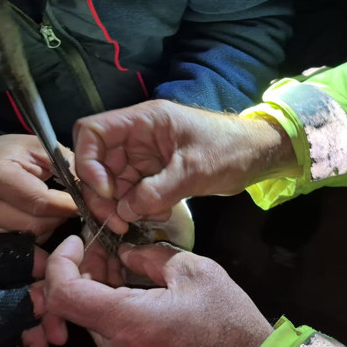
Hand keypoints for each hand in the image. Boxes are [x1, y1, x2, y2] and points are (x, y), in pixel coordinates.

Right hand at [0, 134, 79, 238]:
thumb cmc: (13, 150)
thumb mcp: (42, 147)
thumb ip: (66, 166)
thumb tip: (89, 191)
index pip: (41, 202)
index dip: (67, 206)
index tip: (84, 204)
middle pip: (35, 225)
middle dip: (59, 217)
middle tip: (67, 204)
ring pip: (29, 237)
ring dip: (47, 226)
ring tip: (50, 208)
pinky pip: (18, 243)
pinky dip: (34, 233)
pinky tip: (36, 217)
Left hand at [43, 236, 273, 346]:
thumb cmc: (226, 319)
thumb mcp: (193, 271)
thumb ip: (150, 256)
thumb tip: (124, 253)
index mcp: (129, 322)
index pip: (64, 295)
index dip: (60, 263)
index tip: (78, 240)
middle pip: (75, 304)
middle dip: (84, 267)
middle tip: (108, 246)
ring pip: (90, 315)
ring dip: (98, 284)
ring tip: (125, 263)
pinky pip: (107, 329)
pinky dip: (110, 302)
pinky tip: (133, 286)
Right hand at [73, 99, 298, 233]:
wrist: (258, 155)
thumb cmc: (229, 150)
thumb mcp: (193, 170)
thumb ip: (157, 191)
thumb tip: (124, 213)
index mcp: (143, 121)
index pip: (92, 132)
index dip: (88, 162)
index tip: (106, 190)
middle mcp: (137, 136)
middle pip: (97, 162)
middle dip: (101, 193)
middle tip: (116, 222)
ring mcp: (144, 156)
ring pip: (112, 181)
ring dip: (117, 205)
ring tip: (133, 225)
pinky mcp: (155, 173)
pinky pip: (132, 191)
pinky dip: (135, 207)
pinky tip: (152, 217)